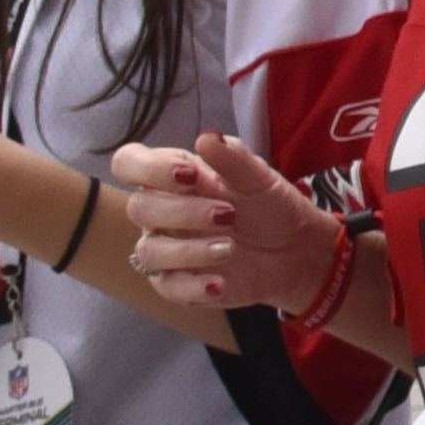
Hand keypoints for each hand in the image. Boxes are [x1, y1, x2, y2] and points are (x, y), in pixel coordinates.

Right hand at [113, 130, 341, 315]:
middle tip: (228, 214)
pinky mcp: (180, 283)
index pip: (129, 163)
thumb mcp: (259, 178)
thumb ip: (233, 158)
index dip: (148, 168)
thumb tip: (207, 136)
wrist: (295, 249)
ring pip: (149, 251)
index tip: (189, 175)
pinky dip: (192, 287)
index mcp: (172, 176)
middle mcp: (161, 211)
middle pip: (138, 208)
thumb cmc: (269, 205)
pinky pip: (168, 287)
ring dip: (188, 250)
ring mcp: (168, 248)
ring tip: (230, 248)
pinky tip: (219, 283)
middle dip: (181, 211)